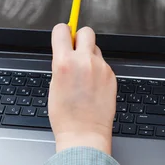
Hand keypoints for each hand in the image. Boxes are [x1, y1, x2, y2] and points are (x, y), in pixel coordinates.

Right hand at [48, 23, 116, 154]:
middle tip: (76, 51)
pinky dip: (98, 71)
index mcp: (64, 62)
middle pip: (85, 31)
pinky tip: (93, 86)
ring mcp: (101, 68)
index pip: (62, 30)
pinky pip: (103, 64)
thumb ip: (60, 64)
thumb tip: (65, 52)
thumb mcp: (54, 85)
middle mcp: (84, 61)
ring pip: (96, 49)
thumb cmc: (66, 116)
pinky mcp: (111, 76)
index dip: (62, 32)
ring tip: (84, 75)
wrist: (84, 134)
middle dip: (79, 38)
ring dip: (90, 56)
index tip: (62, 37)